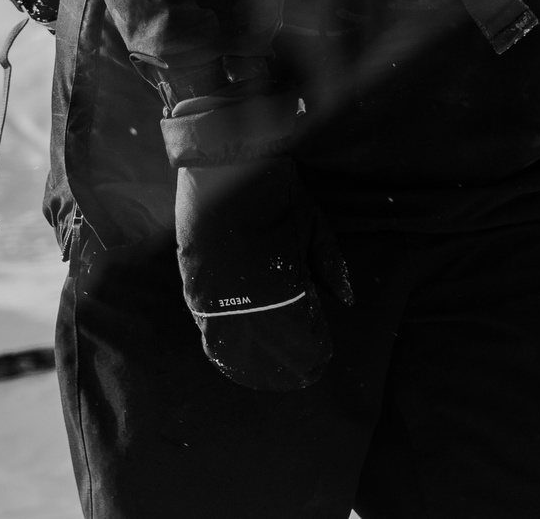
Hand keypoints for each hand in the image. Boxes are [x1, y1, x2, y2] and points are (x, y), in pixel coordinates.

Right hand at [173, 155, 350, 390]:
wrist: (227, 164)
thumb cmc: (276, 192)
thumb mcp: (314, 225)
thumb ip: (330, 264)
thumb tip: (347, 301)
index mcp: (285, 287)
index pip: (303, 337)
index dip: (312, 355)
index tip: (318, 365)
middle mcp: (251, 299)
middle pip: (270, 348)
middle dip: (284, 364)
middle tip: (295, 376)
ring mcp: (217, 294)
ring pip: (234, 343)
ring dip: (248, 358)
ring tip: (258, 371)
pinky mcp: (192, 284)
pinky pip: (205, 322)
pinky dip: (218, 336)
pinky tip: (226, 347)